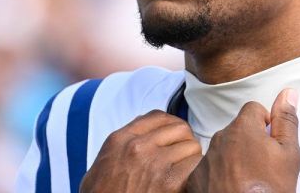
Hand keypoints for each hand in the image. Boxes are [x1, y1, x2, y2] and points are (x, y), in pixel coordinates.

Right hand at [79, 110, 201, 192]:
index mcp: (121, 139)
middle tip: (183, 152)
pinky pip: (195, 165)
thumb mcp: (103, 162)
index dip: (171, 124)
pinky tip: (188, 178)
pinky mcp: (168, 182)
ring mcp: (154, 162)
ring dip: (192, 156)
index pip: (158, 116)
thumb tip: (142, 133)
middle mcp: (138, 146)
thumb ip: (123, 143)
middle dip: (185, 139)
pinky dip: (195, 170)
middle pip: (179, 127)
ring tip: (186, 166)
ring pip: (191, 145)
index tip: (173, 136)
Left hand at [186, 89, 299, 192]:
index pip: (253, 109)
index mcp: (242, 128)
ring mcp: (205, 159)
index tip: (270, 143)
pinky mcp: (196, 178)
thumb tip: (288, 94)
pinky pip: (209, 167)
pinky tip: (232, 187)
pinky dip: (219, 174)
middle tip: (263, 166)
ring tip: (249, 180)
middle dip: (249, 142)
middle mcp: (219, 138)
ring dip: (234, 158)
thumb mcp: (289, 154)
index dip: (265, 123)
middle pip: (237, 129)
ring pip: (223, 148)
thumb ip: (287, 120)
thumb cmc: (269, 190)